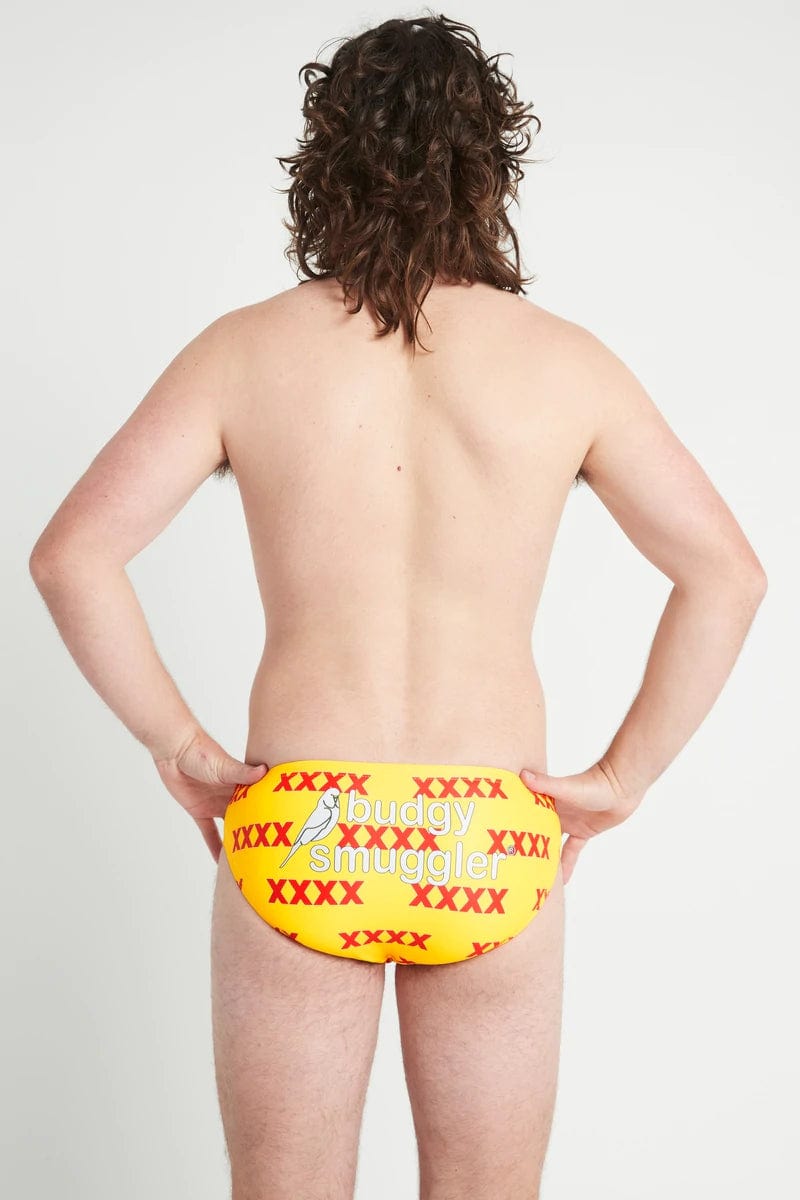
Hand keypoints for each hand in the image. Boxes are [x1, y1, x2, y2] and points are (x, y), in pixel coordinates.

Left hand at [153, 727, 267, 861]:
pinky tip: (218, 860)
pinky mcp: (199, 811)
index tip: (285, 828)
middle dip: (258, 831)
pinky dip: (213, 845)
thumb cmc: (200, 751)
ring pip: (230, 827)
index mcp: (241, 783)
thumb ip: (242, 772)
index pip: (260, 801)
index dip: (271, 813)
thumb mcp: (223, 765)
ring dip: (238, 841)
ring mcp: (215, 804)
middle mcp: (231, 795)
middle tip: (271, 851)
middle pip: (247, 817)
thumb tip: (265, 771)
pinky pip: (208, 831)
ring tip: (250, 860)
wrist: (174, 750)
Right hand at [520, 759, 643, 883]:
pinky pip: (571, 851)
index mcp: (545, 799)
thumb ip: (546, 784)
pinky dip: (566, 864)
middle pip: (535, 830)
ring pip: (551, 843)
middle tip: (508, 863)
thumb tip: (523, 774)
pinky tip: (562, 880)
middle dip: (522, 844)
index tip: (495, 837)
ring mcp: (568, 822)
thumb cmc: (595, 783)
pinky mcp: (582, 832)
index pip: (524, 813)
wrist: (622, 787)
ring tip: (530, 874)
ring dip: (543, 856)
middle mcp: (554, 811)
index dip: (511, 824)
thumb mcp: (567, 787)